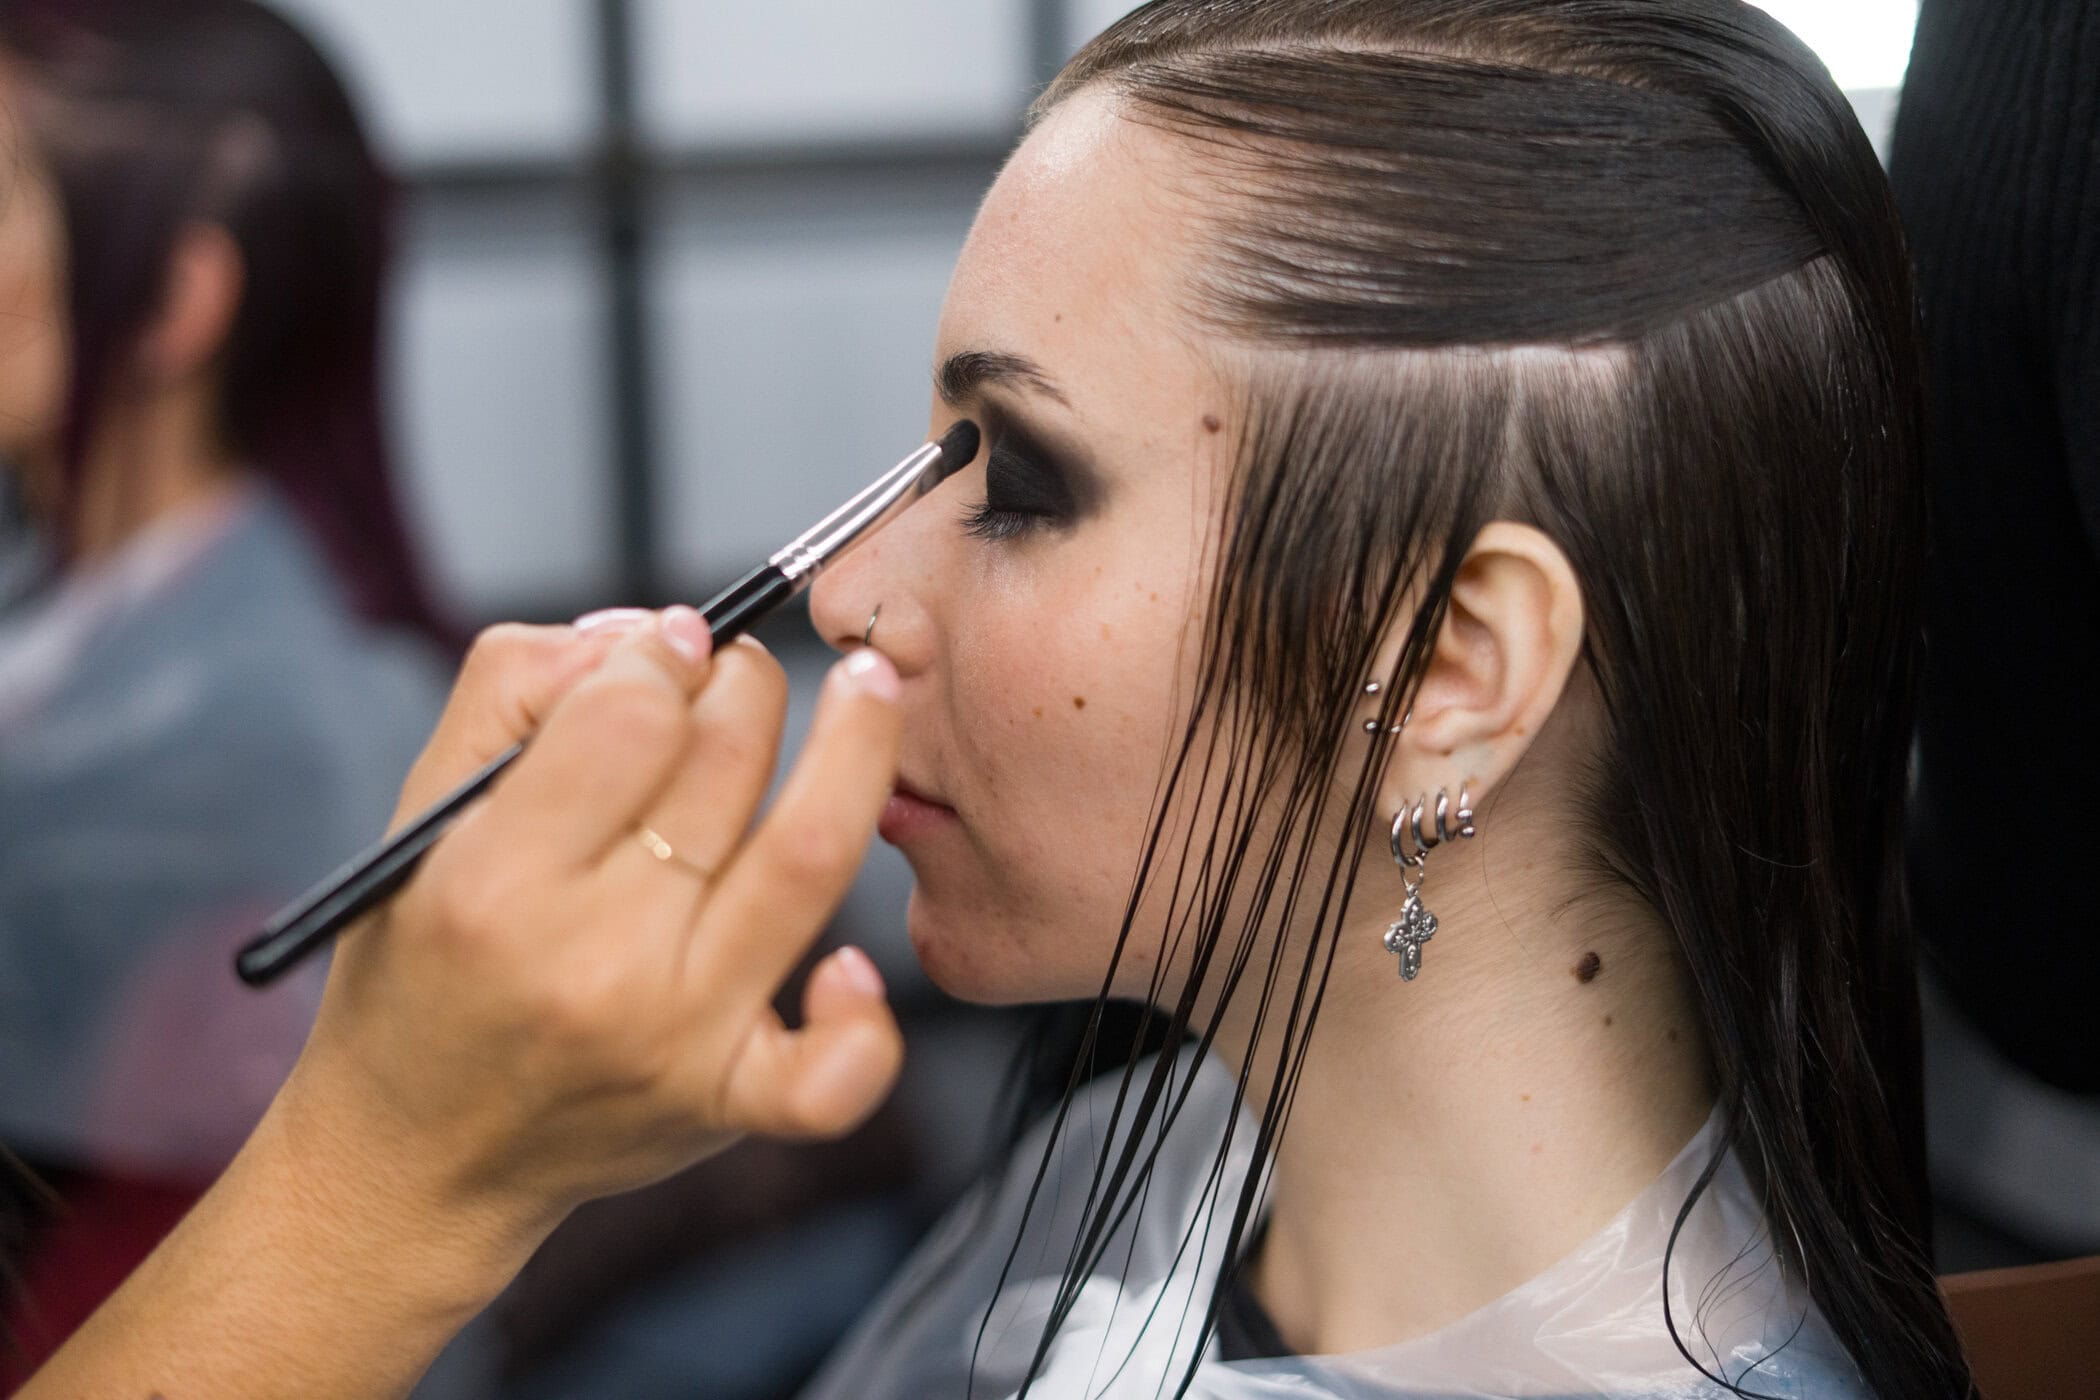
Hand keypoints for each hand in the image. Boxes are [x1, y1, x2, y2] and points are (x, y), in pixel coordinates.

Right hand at [267, 609, 906, 1273]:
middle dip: (748, 681)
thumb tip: (652, 635)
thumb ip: (521, 685)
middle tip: (740, 674)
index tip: (670, 647)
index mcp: (497, 880)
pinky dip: (862, 1018)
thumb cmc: (426, 965)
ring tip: (866, 689)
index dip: (665, 652)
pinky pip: (834, 1073)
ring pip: (808, 860)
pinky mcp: (728, 1103)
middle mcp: (593, 961)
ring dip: (857, 750)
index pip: (632, 715)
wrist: (416, 1157)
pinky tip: (850, 964)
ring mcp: (675, 1037)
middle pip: (725, 763)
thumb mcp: (423, 810)